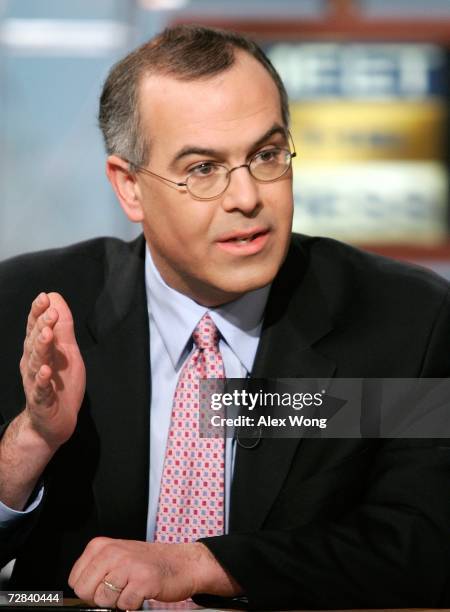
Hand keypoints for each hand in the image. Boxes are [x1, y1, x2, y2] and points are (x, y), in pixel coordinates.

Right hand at [20, 292, 85, 449]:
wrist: (54, 422)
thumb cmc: (59, 383)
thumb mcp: (66, 351)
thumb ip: (62, 327)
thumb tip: (55, 297)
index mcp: (38, 350)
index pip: (36, 327)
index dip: (39, 312)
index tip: (44, 297)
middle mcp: (33, 364)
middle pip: (35, 342)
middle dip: (41, 325)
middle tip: (50, 312)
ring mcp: (35, 383)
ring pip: (36, 363)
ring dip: (41, 348)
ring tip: (46, 334)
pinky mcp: (42, 401)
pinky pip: (41, 390)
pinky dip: (43, 381)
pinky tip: (46, 371)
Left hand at [69, 537, 241, 609]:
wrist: (182, 562)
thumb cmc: (148, 563)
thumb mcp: (116, 557)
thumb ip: (96, 571)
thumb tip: (78, 593)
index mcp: (101, 545)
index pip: (75, 580)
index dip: (90, 589)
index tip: (106, 584)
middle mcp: (112, 552)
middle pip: (85, 592)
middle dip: (101, 598)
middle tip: (119, 589)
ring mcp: (128, 565)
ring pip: (104, 600)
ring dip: (119, 601)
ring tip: (132, 588)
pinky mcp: (143, 580)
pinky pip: (125, 606)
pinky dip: (134, 604)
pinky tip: (143, 591)